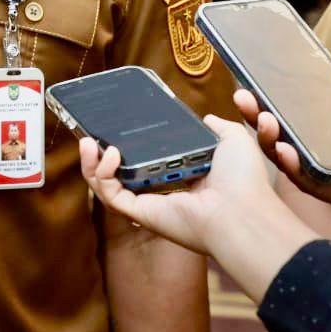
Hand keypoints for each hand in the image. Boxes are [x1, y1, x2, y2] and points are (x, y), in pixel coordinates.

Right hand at [79, 117, 278, 255]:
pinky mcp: (141, 213)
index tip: (119, 128)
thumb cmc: (243, 179)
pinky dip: (102, 176)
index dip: (131, 146)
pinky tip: (109, 155)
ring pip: (109, 187)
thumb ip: (218, 127)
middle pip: (121, 175)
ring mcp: (150, 204)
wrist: (242, 210)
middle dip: (101, 157)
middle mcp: (164, 192)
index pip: (148, 161)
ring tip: (87, 143)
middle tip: (92, 137)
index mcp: (185, 176)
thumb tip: (207, 118)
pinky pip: (112, 196)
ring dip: (92, 165)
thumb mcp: (234, 139)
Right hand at [233, 51, 330, 226]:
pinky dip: (292, 167)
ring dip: (269, 140)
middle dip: (261, 117)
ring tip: (258, 119)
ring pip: (293, 159)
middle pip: (290, 135)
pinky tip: (281, 149)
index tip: (255, 82)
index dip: (278, 100)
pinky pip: (311, 183)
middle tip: (243, 98)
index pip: (305, 114)